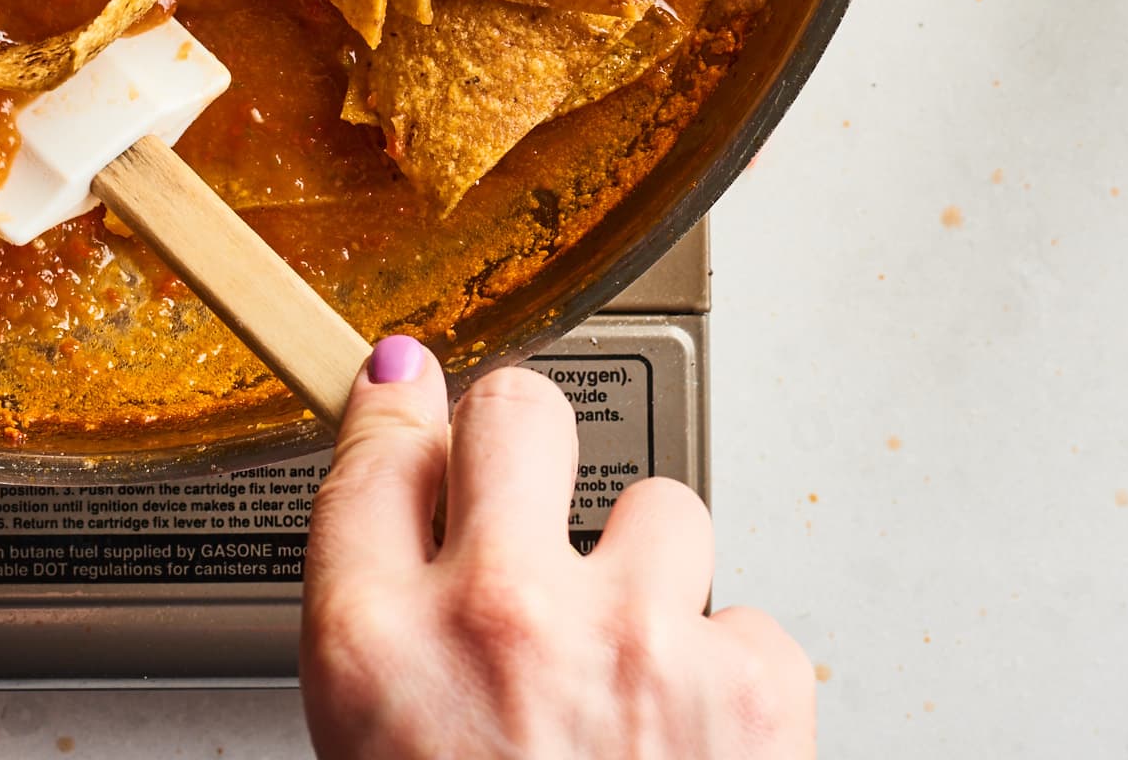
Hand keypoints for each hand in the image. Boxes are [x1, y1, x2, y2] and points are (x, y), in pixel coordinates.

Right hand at [302, 339, 814, 759]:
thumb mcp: (372, 751)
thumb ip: (380, 628)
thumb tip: (398, 483)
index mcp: (376, 650)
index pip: (376, 453)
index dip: (402, 422)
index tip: (413, 403)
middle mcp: (500, 619)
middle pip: (517, 412)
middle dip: (528, 446)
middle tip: (533, 504)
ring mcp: (637, 640)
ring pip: (661, 506)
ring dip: (652, 580)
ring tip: (629, 678)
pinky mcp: (755, 684)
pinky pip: (751, 619)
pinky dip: (733, 675)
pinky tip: (694, 741)